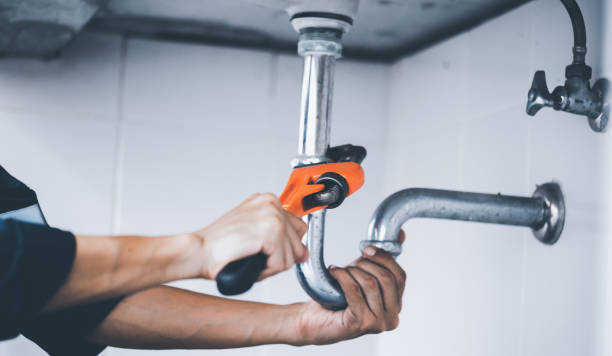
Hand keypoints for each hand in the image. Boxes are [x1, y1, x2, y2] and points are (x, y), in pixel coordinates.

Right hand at [194, 193, 307, 279]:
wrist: (198, 251)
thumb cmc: (220, 246)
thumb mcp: (254, 234)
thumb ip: (281, 240)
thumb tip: (303, 253)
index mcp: (268, 200)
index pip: (297, 228)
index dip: (284, 246)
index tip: (267, 250)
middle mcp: (272, 203)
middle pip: (298, 242)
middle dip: (280, 256)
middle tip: (254, 256)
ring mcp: (272, 216)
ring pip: (291, 255)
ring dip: (271, 266)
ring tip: (249, 259)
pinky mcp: (270, 232)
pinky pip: (281, 264)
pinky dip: (266, 271)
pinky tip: (249, 262)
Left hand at [291, 231, 405, 345]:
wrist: (314, 320)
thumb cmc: (337, 298)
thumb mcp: (363, 276)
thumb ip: (381, 260)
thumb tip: (401, 233)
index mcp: (395, 306)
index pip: (400, 277)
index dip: (384, 258)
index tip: (366, 249)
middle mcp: (391, 318)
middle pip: (387, 279)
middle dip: (366, 265)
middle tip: (351, 263)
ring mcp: (377, 323)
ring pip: (371, 284)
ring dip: (352, 271)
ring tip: (340, 271)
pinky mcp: (360, 324)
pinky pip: (355, 292)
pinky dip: (343, 277)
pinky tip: (334, 272)